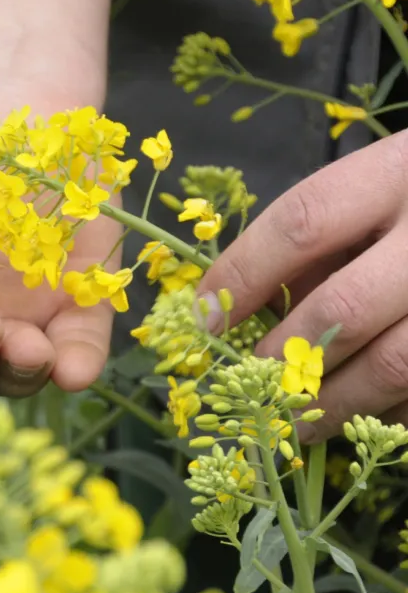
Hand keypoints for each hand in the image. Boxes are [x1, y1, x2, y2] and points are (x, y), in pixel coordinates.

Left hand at [197, 130, 407, 439]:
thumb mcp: (377, 194)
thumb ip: (318, 245)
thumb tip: (237, 315)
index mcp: (401, 170)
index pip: (301, 223)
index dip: (242, 277)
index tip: (204, 322)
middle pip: (346, 307)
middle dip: (287, 358)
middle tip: (255, 386)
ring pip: (398, 364)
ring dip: (337, 403)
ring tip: (302, 423)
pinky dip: (397, 414)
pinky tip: (374, 417)